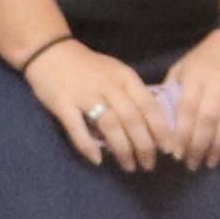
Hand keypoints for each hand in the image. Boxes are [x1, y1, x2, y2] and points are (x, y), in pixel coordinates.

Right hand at [25, 34, 167, 172]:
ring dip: (123, 149)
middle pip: (132, 118)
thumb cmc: (89, 67)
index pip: (148, 105)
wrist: (50, 52)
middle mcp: (108, 85)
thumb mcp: (116, 73)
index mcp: (124, 77)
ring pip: (110, 124)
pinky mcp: (63, 103)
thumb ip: (132, 95)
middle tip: (149, 164)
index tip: (169, 149)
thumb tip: (152, 125)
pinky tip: (97, 160)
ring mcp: (85, 94)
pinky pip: (77, 127)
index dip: (161, 129)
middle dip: (144, 145)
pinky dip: (88, 145)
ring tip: (130, 166)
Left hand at [154, 28, 219, 166]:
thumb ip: (173, 85)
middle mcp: (218, 84)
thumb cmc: (212, 53)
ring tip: (211, 162)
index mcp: (197, 76)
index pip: (187, 109)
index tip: (175, 153)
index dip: (181, 133)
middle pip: (206, 120)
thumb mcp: (186, 63)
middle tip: (192, 164)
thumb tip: (160, 112)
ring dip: (219, 146)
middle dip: (197, 146)